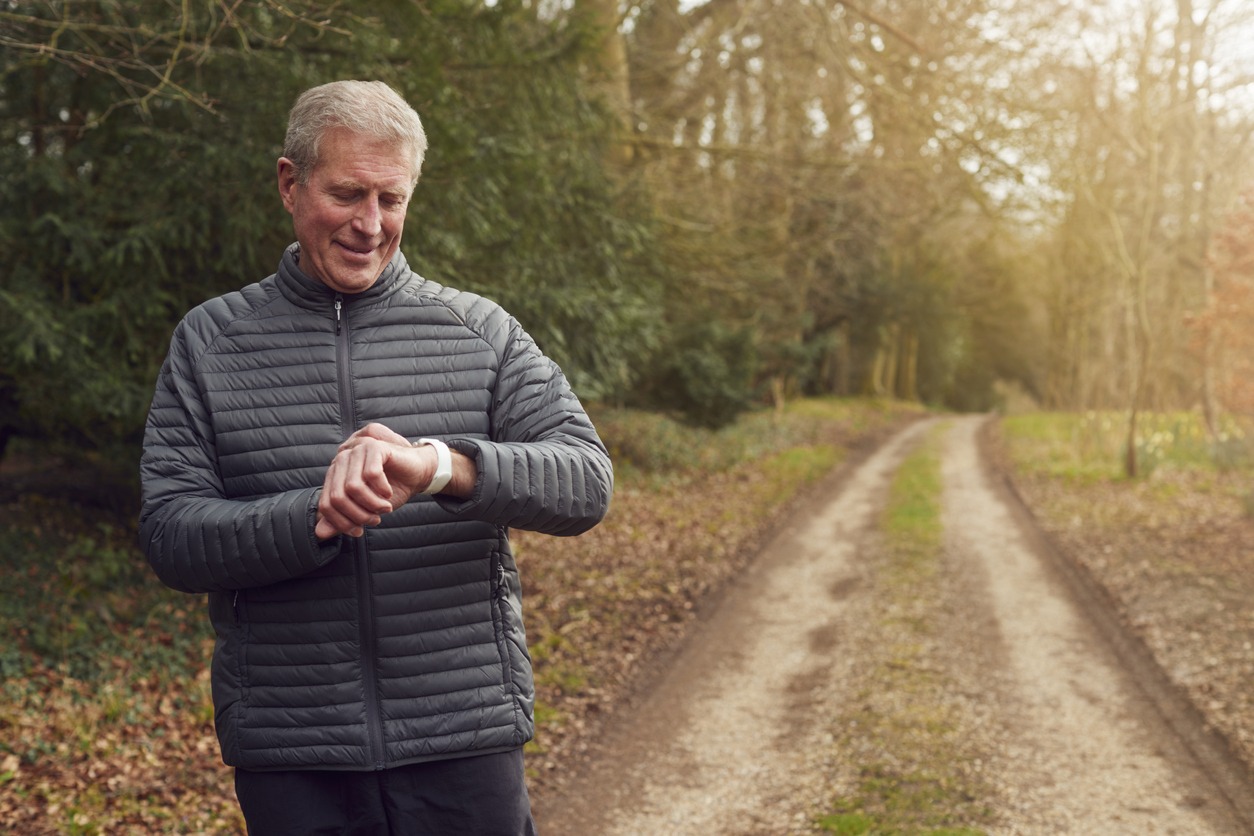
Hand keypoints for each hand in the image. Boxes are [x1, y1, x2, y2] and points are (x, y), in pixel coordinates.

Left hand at [315, 423, 435, 539]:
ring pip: (353, 487)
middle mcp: (341, 461)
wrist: (416, 474)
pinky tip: (388, 492)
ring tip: (384, 508)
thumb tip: (320, 533)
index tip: (359, 530)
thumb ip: (342, 520)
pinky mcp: (374, 447)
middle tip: (375, 520)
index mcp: (334, 476)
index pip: (325, 505)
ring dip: (372, 504)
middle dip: (358, 515)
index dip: (341, 523)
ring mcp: (356, 452)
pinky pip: (371, 474)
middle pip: (337, 498)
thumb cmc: (389, 491)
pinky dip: (382, 490)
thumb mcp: (363, 510)